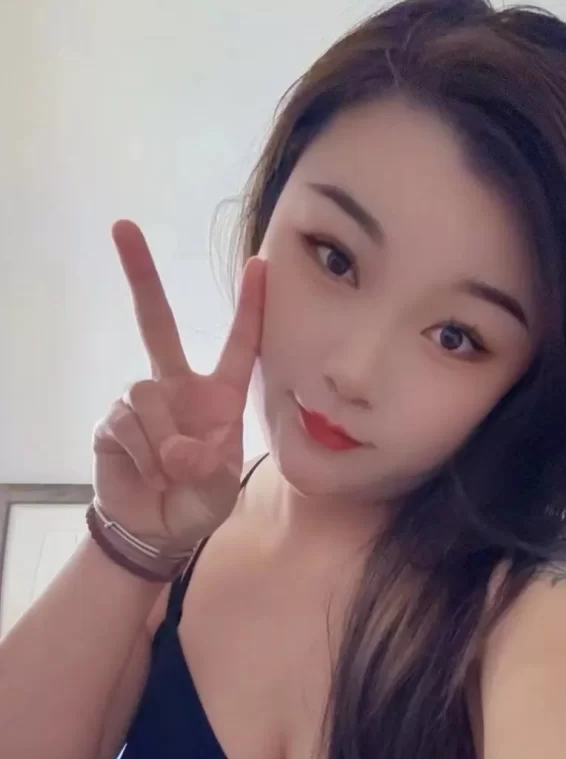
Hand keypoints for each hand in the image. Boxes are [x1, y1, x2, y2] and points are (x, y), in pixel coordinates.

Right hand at [92, 220, 265, 551]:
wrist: (158, 530)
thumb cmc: (198, 504)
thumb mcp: (219, 493)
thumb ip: (209, 472)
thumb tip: (178, 451)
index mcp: (218, 397)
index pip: (238, 345)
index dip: (250, 308)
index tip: (260, 264)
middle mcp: (177, 388)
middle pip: (156, 322)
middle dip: (140, 275)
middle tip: (123, 228)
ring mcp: (141, 402)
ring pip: (146, 393)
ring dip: (162, 439)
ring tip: (171, 473)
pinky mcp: (112, 422)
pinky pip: (125, 423)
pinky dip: (140, 454)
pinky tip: (147, 472)